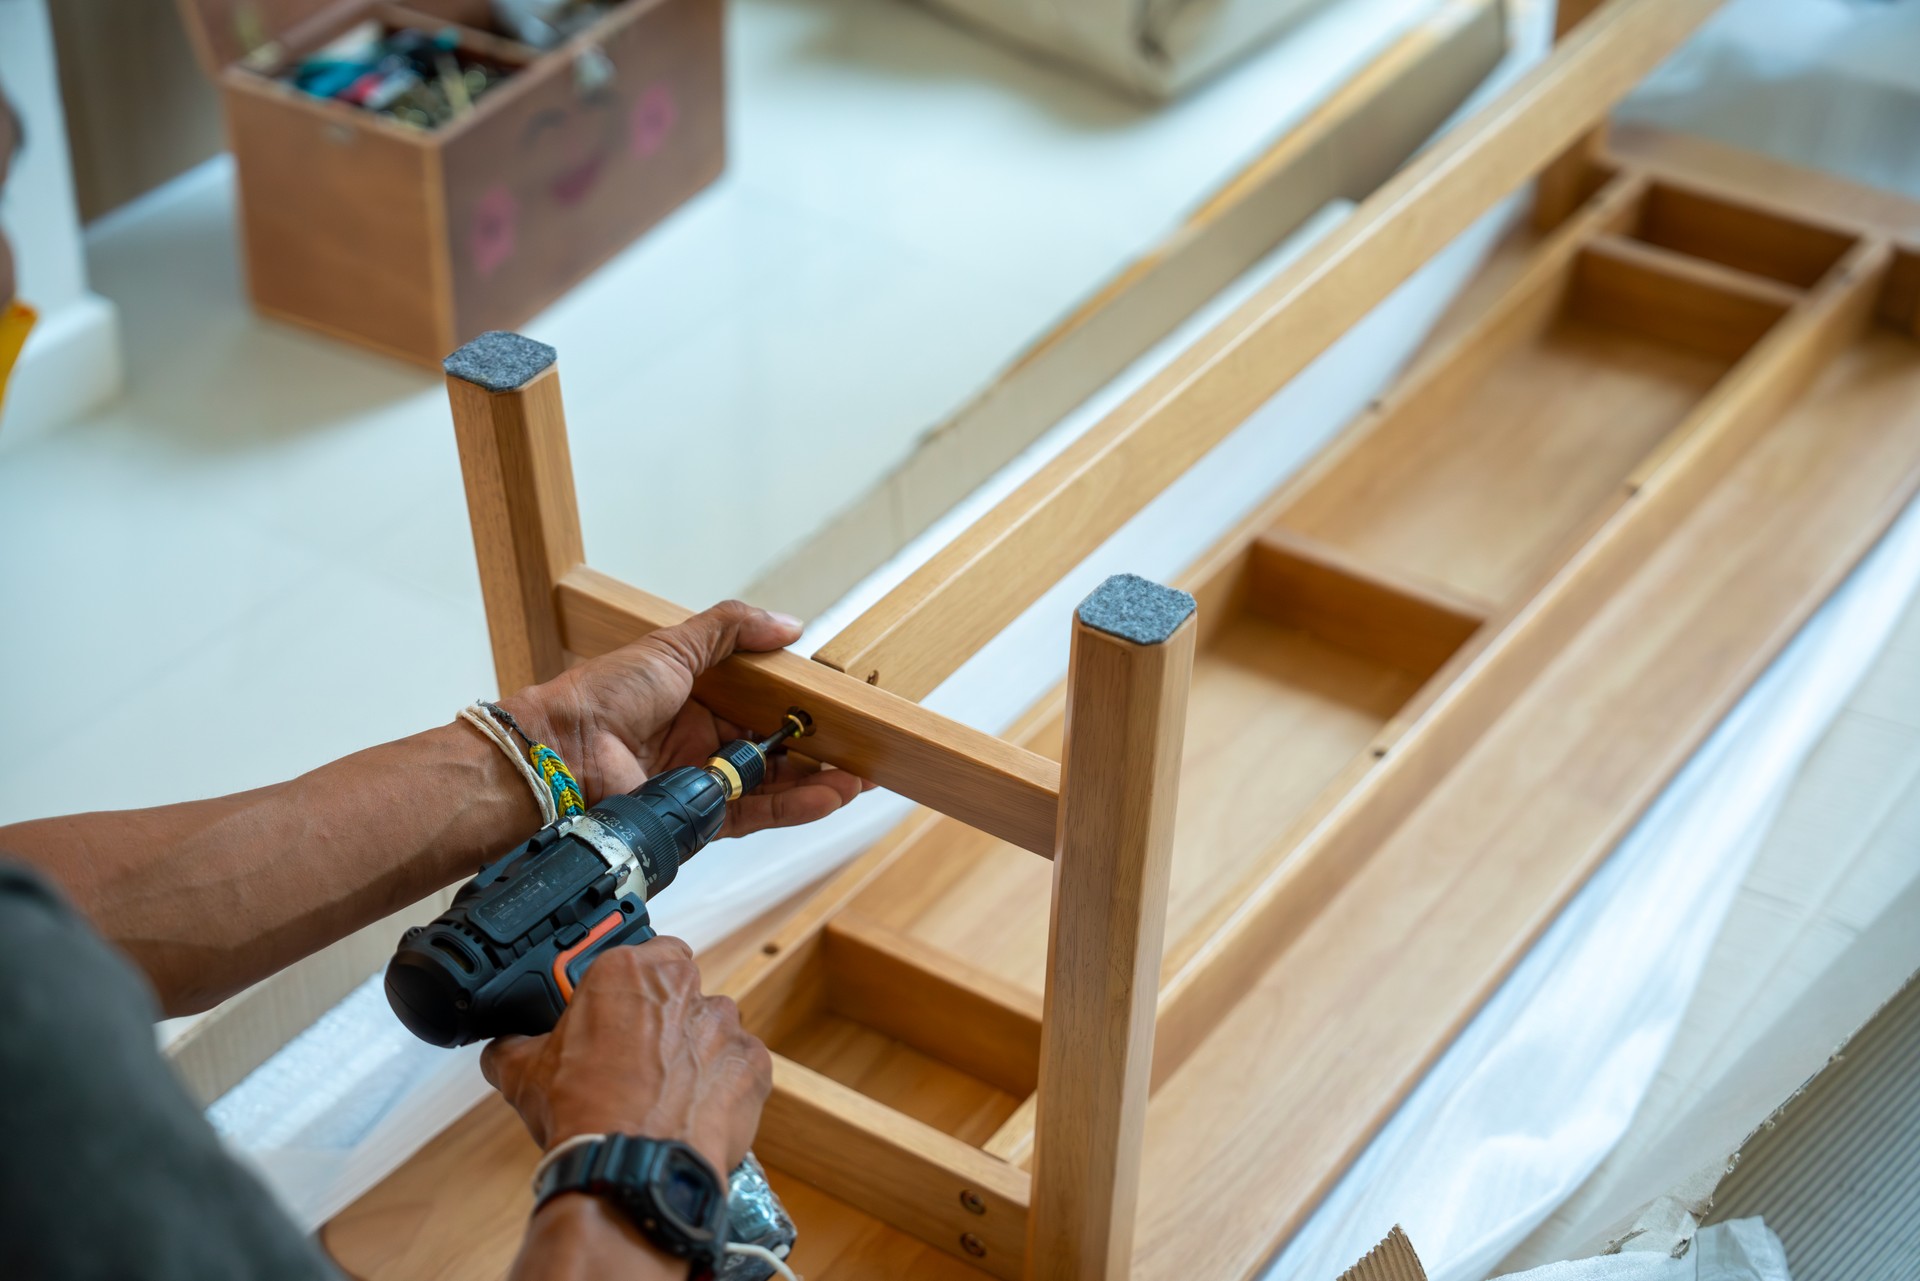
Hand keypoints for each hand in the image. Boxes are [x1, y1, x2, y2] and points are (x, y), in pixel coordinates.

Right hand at [481, 936, 770, 1172]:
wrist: (632, 1166)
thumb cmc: (585, 1114)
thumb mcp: (523, 1074)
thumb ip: (513, 1046)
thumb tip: (504, 1047)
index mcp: (628, 972)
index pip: (645, 952)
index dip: (634, 983)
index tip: (621, 1008)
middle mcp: (683, 987)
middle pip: (681, 990)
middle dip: (664, 1018)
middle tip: (639, 1056)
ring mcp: (724, 1024)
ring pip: (713, 1028)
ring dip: (695, 1051)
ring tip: (667, 1092)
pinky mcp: (753, 1064)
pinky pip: (740, 1066)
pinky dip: (723, 1085)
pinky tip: (695, 1110)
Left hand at [501, 599, 868, 835]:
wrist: (559, 753)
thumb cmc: (603, 695)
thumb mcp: (674, 646)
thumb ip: (731, 630)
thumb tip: (789, 625)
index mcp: (697, 699)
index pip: (763, 704)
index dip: (801, 706)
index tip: (839, 705)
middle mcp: (702, 743)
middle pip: (776, 749)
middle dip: (821, 750)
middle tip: (864, 747)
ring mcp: (702, 784)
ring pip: (774, 785)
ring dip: (818, 782)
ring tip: (859, 777)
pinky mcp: (700, 820)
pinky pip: (757, 814)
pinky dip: (795, 806)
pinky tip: (829, 795)